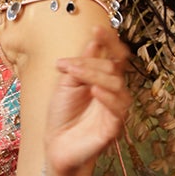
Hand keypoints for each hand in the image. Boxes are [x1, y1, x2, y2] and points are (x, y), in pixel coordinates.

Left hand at [45, 25, 131, 175]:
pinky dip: (107, 97)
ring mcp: (116, 109)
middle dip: (90, 63)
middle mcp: (113, 92)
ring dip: (95, 76)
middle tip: (68, 67)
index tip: (97, 29)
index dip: (109, 41)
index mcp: (103, 80)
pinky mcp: (114, 127)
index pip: (114, 56)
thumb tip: (92, 43)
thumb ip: (80, 66)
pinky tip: (94, 91)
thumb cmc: (62, 116)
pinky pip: (118, 108)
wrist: (56, 146)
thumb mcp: (66, 85)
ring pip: (117, 85)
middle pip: (113, 68)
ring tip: (76, 76)